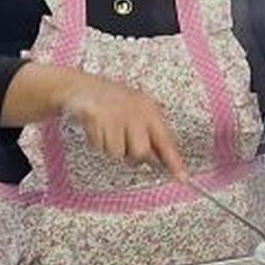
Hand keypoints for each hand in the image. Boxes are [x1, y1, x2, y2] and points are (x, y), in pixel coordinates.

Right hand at [59, 72, 186, 179]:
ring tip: (107, 129)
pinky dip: (96, 142)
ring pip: (117, 153)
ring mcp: (116, 116)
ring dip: (110, 147)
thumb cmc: (113, 99)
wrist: (81, 86)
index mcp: (150, 110)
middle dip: (131, 155)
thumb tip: (159, 159)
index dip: (174, 162)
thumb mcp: (139, 108)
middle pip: (140, 154)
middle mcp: (136, 113)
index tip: (183, 178)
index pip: (166, 141)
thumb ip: (151, 132)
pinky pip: (99, 147)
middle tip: (124, 142)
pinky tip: (96, 127)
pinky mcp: (97, 119)